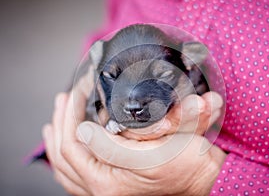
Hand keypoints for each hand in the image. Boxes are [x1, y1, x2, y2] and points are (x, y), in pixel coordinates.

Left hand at [43, 68, 225, 194]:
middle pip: (64, 157)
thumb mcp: (152, 154)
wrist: (205, 178)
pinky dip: (71, 157)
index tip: (76, 91)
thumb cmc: (185, 166)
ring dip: (59, 141)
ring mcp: (107, 188)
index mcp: (107, 185)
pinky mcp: (114, 182)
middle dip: (61, 123)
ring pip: (68, 168)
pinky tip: (68, 144)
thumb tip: (82, 130)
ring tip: (55, 121)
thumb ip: (113, 148)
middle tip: (63, 98)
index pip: (72, 147)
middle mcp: (102, 191)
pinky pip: (79, 174)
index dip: (70, 115)